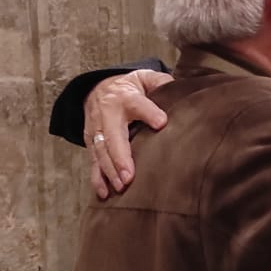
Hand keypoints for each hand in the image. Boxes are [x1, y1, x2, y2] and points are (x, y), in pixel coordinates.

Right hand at [83, 69, 172, 197]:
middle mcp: (107, 114)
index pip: (137, 104)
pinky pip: (93, 162)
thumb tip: (179, 93)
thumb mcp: (145, 78)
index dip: (149, 113)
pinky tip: (104, 193)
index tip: (161, 123)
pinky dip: (97, 178)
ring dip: (110, 171)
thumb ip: (161, 83)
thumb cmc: (131, 88)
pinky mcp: (92, 143)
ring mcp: (97, 130)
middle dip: (120, 157)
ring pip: (101, 152)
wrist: (98, 88)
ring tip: (121, 187)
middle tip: (129, 176)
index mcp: (125, 97)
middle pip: (113, 136)